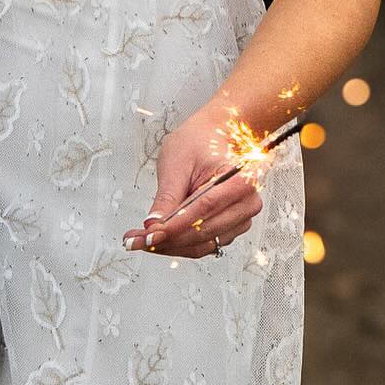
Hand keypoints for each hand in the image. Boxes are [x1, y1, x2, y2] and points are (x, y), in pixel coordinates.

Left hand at [123, 111, 263, 259]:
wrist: (213, 138)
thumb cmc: (199, 142)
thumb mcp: (177, 162)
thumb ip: (167, 197)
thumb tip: (154, 225)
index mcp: (241, 179)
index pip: (205, 207)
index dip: (176, 225)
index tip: (150, 234)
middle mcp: (247, 203)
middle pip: (204, 231)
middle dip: (168, 239)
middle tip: (137, 239)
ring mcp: (240, 219)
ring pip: (203, 244)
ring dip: (171, 246)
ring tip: (141, 239)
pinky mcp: (230, 229)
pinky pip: (204, 245)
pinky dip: (179, 244)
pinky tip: (158, 239)